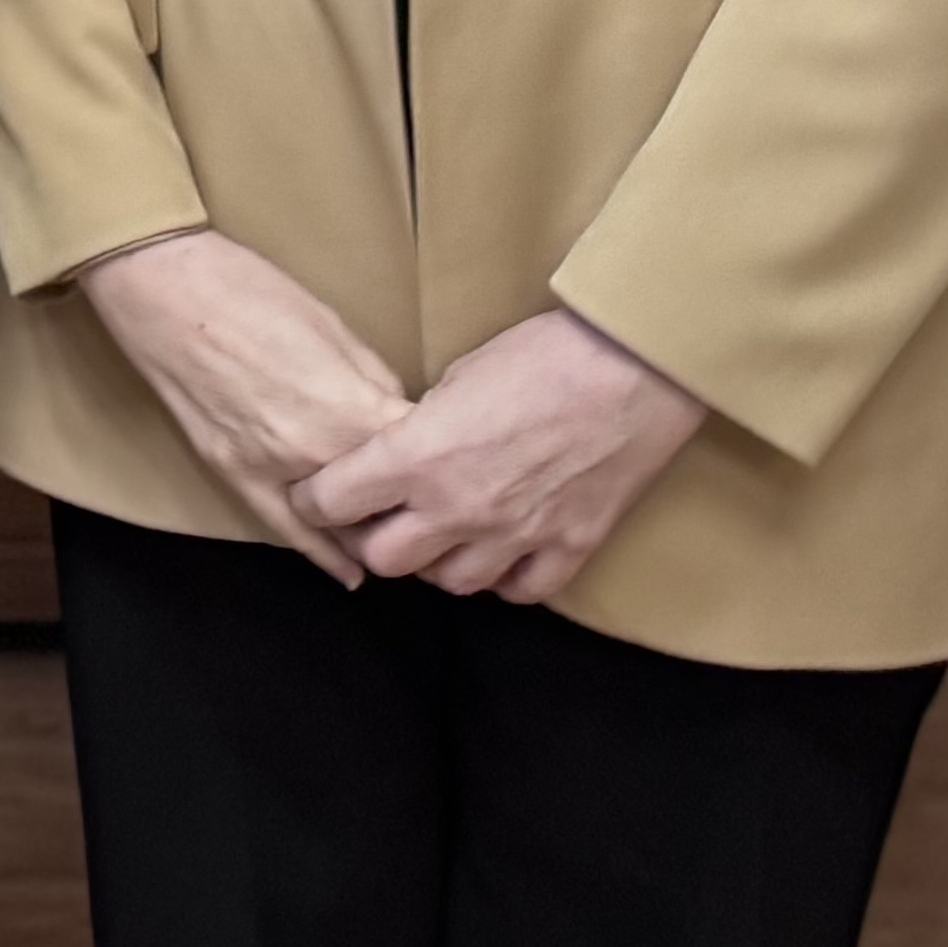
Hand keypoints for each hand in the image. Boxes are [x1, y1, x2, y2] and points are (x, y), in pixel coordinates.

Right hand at [75, 229, 415, 582]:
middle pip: (388, 502)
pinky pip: (285, 529)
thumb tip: (396, 418)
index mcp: (353, 409)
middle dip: (418, 503)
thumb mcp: (337, 329)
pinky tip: (351, 575)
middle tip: (444, 504)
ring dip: (375, 531)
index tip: (461, 460)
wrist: (163, 287)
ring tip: (410, 536)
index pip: (422, 461)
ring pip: (343, 524)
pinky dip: (322, 555)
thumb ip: (374, 384)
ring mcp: (270, 469)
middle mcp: (316, 452)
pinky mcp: (233, 474)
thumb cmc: (250, 290)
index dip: (447, 460)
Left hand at [289, 308, 708, 603]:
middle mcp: (459, 507)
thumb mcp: (455, 378)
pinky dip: (505, 578)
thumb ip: (421, 428)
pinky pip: (520, 591)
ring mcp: (516, 534)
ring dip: (439, 562)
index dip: (315, 500)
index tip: (316, 494)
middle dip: (374, 539)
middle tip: (381, 519)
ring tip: (444, 535)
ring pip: (451, 584)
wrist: (633, 369)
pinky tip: (503, 552)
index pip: (332, 504)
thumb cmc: (542, 355)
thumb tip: (406, 450)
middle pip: (385, 561)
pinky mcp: (570, 547)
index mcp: (418, 457)